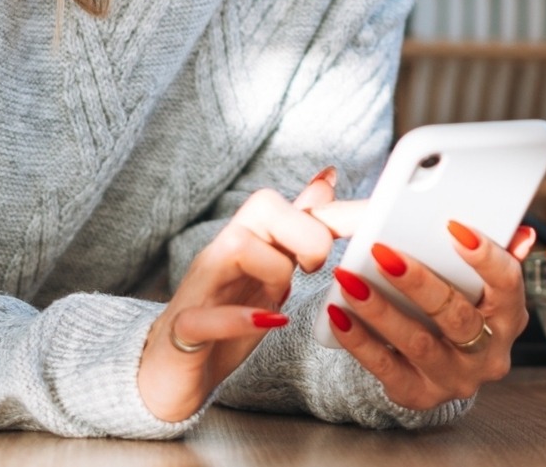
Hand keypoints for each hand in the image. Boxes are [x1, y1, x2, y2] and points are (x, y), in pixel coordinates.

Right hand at [138, 167, 365, 422]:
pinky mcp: (183, 328)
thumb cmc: (227, 313)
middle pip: (262, 205)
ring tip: (284, 298)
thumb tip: (328, 177)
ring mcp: (200, 287)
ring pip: (237, 246)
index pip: (291, 203)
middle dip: (304, 230)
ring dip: (275, 270)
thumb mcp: (273, 270)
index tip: (375, 219)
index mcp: (250, 238)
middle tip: (317, 267)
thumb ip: (298, 228)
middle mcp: (223, 252)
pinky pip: (204, 314)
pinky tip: (270, 321)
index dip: (336, 210)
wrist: (170, 369)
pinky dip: (239, 318)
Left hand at [321, 221, 540, 410]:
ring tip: (350, 281)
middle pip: (457, 316)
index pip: (507, 283)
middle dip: (419, 283)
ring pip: (418, 343)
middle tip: (384, 253)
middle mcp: (488, 352)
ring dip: (381, 310)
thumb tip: (521, 233)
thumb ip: (500, 255)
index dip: (485, 256)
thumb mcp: (485, 286)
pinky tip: (340, 315)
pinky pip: (386, 368)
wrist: (442, 366)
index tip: (453, 228)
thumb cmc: (462, 309)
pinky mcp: (420, 395)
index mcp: (510, 316)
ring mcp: (455, 378)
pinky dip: (360, 341)